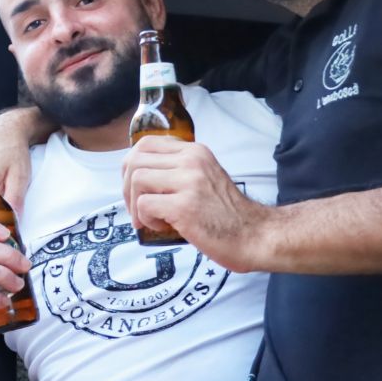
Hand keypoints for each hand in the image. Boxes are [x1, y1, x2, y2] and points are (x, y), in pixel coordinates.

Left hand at [122, 138, 268, 272]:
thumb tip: (139, 179)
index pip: (146, 144)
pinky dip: (145, 219)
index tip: (135, 188)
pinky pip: (145, 205)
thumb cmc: (227, 215)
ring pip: (137, 180)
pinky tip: (162, 227)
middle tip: (135, 208)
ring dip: (135, 204)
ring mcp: (189, 182)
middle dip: (126, 187)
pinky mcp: (185, 206)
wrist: (256, 236)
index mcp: (195, 152)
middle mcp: (192, 161)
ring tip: (150, 220)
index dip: (131, 166)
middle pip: (135, 160)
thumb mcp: (204, 179)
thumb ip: (178, 172)